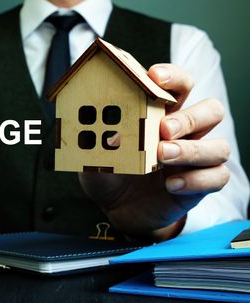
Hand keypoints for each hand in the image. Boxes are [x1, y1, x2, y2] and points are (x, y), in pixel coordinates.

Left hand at [79, 64, 229, 241]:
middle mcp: (183, 134)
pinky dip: (197, 180)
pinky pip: (217, 177)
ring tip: (163, 156)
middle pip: (211, 111)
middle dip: (189, 117)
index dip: (174, 77)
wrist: (116, 210)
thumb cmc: (110, 175)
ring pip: (220, 146)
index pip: (179, 87)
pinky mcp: (200, 185)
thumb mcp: (96, 158)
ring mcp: (194, 160)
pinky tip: (171, 185)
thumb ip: (98, 145)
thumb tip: (104, 130)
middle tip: (163, 129)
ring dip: (193, 150)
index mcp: (160, 116)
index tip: (155, 77)